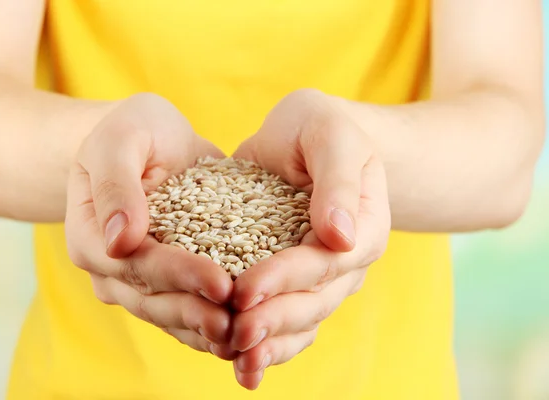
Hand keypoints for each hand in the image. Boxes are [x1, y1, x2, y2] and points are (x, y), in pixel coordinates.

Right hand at [65, 94, 235, 359]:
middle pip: (153, 300)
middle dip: (197, 313)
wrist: (152, 142)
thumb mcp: (121, 139)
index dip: (179, 276)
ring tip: (247, 335)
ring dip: (206, 329)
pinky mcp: (164, 282)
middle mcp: (110, 268)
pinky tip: (245, 330)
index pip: (136, 264)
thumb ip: (116, 183)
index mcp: (91, 236)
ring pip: (169, 315)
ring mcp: (135, 281)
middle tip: (240, 322)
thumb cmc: (133, 131)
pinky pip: (185, 311)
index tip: (221, 283)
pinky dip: (211, 324)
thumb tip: (118, 241)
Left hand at [229, 89, 390, 388]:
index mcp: (364, 227)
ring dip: (269, 343)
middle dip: (273, 319)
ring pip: (300, 320)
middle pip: (313, 301)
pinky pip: (285, 317)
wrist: (312, 138)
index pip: (325, 262)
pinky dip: (266, 342)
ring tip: (235, 360)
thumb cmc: (323, 129)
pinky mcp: (293, 279)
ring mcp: (322, 276)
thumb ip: (338, 179)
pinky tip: (237, 362)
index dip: (285, 277)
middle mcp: (346, 260)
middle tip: (234, 334)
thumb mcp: (332, 135)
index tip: (246, 289)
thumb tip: (341, 234)